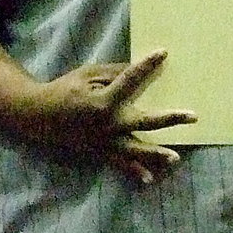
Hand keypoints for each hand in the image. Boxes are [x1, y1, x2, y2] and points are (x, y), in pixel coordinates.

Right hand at [23, 50, 196, 185]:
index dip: (146, 65)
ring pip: (135, 149)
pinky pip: (119, 164)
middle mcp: (108, 123)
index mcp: (103, 99)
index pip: (130, 79)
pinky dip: (134, 172)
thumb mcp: (86, 74)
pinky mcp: (100, 151)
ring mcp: (105, 141)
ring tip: (175, 158)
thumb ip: (113, 73)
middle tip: (193, 116)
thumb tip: (138, 69)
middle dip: (170, 119)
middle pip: (144, 121)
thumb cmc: (65, 90)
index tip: (163, 53)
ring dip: (156, 154)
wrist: (39, 116)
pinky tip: (149, 179)